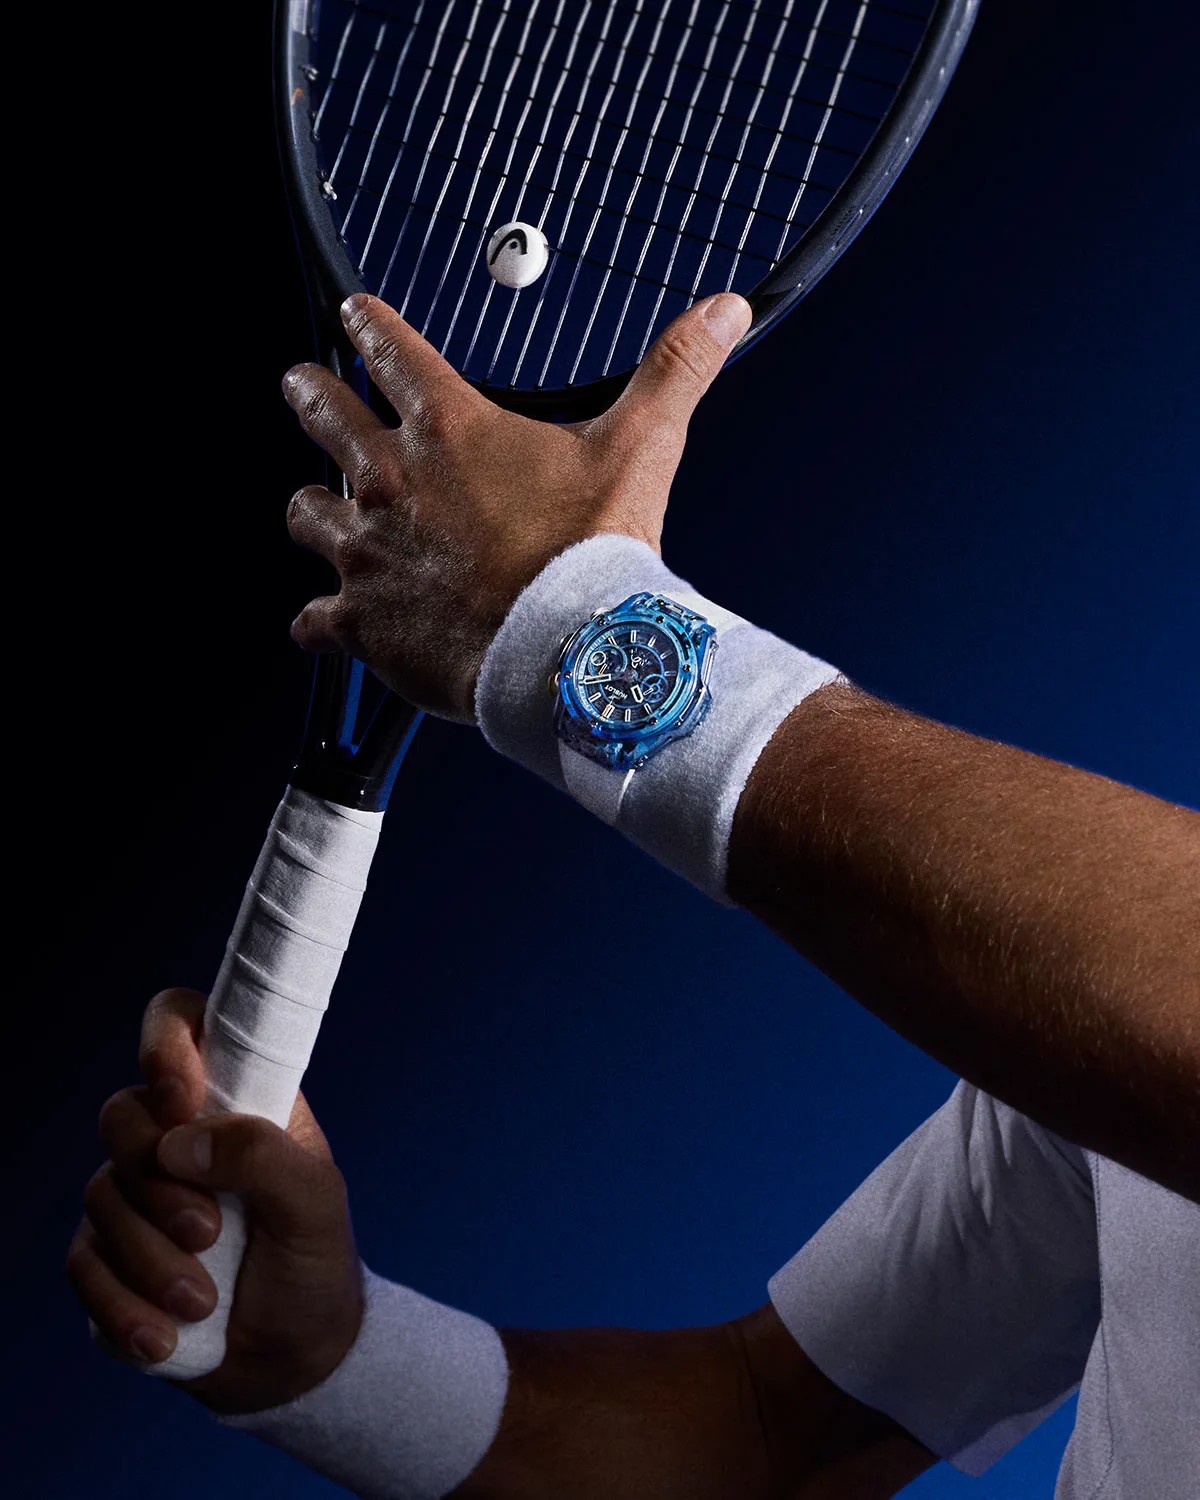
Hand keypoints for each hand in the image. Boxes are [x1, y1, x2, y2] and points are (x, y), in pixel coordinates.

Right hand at [65, 989, 362, 1414]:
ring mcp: (139, 1192)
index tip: (178, 1097)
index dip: (165, 1042)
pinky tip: (164, 1336)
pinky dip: (122, 1303)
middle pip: (122, 1114)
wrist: (293, 1359)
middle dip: (157, 1182)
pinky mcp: (109, 1253)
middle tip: (208, 1230)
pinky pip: (82, 1262)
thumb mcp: (315, 1203)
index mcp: (238, 1098)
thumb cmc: (314, 1263)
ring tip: (201, 1300)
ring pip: (101, 1193)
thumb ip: (263, 1155)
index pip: (183, 1025)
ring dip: (149, 1257)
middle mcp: (181, 1134)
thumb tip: (181, 1142)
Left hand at [283, 291, 751, 721]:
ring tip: (318, 509)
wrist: (563, 650)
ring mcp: (366, 552)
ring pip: (306, 512)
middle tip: (304, 384)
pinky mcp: (360, 620)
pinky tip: (325, 625)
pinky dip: (319, 621)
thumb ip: (676, 370)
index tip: (354, 314)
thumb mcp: (641, 448)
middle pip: (323, 413)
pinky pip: (313, 619)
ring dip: (314, 508)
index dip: (367, 323)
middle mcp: (391, 480)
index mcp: (450, 428)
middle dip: (311, 393)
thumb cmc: (594, 554)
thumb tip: (723, 311)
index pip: (387, 348)